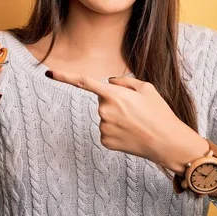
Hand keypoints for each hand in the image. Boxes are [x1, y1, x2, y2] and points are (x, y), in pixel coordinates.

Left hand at [46, 70, 205, 171]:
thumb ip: (123, 82)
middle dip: (115, 101)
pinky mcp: (106, 141)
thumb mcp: (146, 88)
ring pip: (105, 116)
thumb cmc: (159, 112)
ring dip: (117, 117)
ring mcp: (103, 128)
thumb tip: (108, 83)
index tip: (48, 73)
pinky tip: (131, 133)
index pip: (83, 82)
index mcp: (113, 94)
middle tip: (136, 110)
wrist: (168, 143)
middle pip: (102, 100)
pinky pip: (107, 130)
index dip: (64, 77)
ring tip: (137, 122)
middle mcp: (104, 111)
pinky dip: (117, 130)